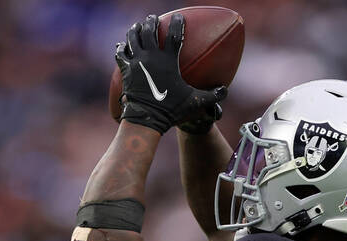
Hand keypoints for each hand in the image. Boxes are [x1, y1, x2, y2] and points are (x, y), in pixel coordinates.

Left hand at [115, 13, 224, 134]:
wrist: (146, 119)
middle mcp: (151, 57)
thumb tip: (225, 91)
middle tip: (153, 18)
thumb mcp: (195, 102)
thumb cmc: (171, 110)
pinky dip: (121, 48)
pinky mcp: (126, 71)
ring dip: (135, 30)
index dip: (178, 23)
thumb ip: (212, 95)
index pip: (174, 34)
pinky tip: (122, 46)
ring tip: (137, 26)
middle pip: (149, 30)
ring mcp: (137, 62)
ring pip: (133, 38)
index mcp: (168, 60)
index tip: (179, 16)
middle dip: (152, 21)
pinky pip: (121, 54)